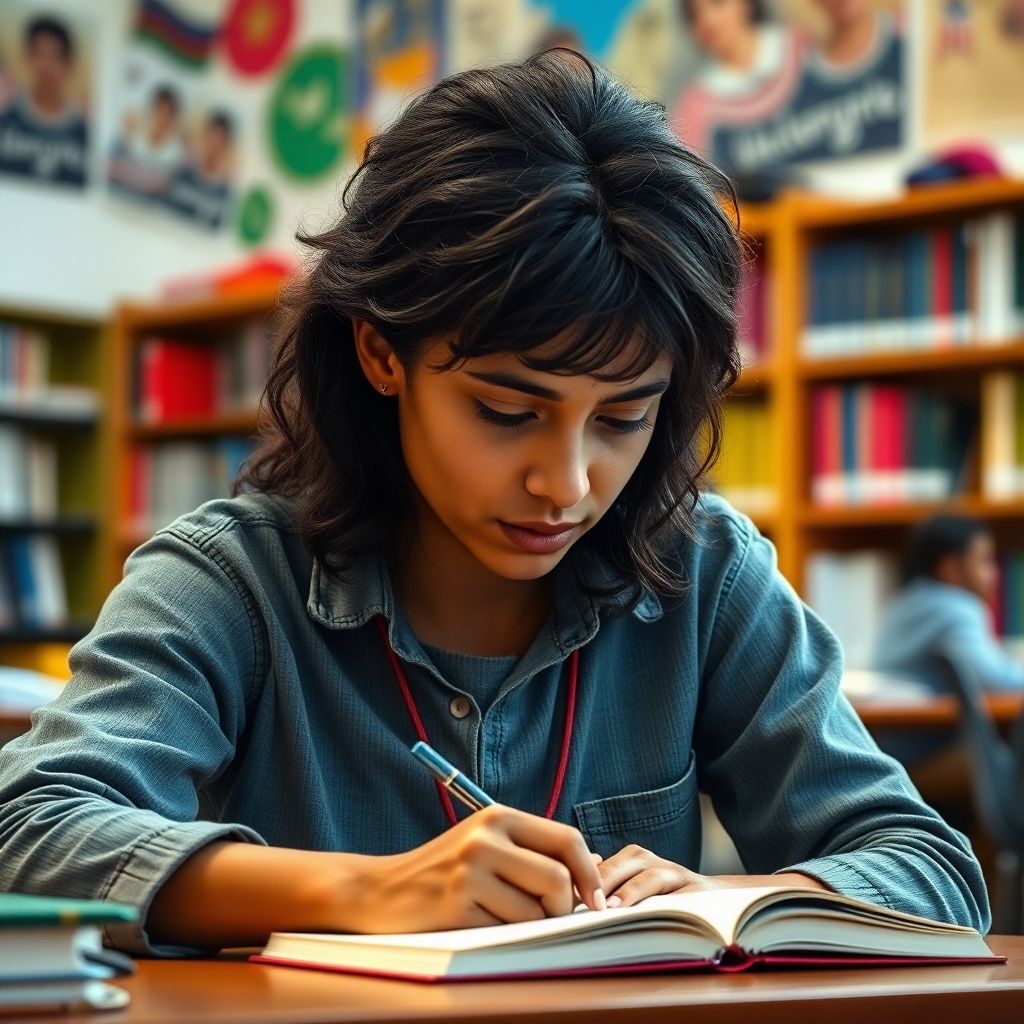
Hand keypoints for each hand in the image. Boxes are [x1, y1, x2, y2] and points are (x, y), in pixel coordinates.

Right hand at [341, 804, 604, 932]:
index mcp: (498, 816)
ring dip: (529, 925)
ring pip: (534, 912)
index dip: (590, 873)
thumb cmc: (444, 870)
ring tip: (500, 916)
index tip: (595, 901)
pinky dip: (501, 935)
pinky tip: (477, 923)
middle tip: (549, 917)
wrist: (380, 890)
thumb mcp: (487, 844)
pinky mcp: (456, 906)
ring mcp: (469, 872)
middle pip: (558, 879)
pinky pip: (506, 932)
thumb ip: (534, 850)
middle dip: (563, 908)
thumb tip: (595, 861)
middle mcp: (485, 838)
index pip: (566, 839)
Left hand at [595, 844, 827, 907]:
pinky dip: (665, 903)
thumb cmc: (664, 903)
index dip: (586, 875)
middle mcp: (656, 862)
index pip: (606, 861)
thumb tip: (574, 887)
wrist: (718, 905)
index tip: (565, 895)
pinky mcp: (700, 891)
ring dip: (630, 890)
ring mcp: (679, 875)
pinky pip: (682, 894)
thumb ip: (609, 884)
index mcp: (635, 860)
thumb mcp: (634, 892)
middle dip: (604, 878)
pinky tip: (650, 917)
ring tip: (610, 908)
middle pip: (628, 859)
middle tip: (583, 900)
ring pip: (652, 873)